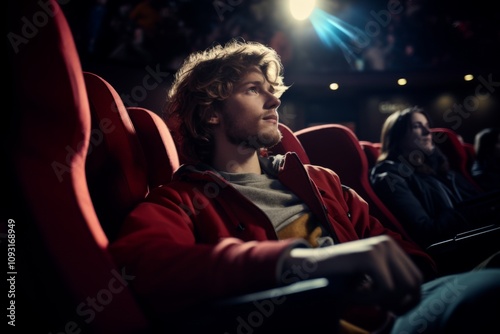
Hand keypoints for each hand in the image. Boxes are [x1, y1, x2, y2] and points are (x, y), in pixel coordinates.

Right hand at [280, 235, 421, 314]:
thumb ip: (391, 284)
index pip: (417, 278)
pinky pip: (385, 288)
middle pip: (414, 283)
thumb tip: (413, 300)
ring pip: (402, 287)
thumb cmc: (337, 278)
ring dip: (382, 301)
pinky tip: (353, 294)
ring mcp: (379, 246)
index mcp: (391, 247)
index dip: (409, 300)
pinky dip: (370, 299)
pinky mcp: (369, 255)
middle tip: (378, 307)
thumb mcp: (370, 280)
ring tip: (361, 298)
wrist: (309, 269)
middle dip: (398, 303)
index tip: (391, 310)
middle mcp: (388, 243)